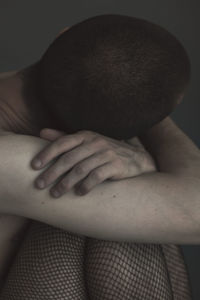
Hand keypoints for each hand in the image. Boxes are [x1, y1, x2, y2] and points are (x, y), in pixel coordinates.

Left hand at [31, 128, 155, 196]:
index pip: (62, 143)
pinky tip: (79, 193)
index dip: (46, 154)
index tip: (34, 166)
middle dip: (52, 173)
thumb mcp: (86, 141)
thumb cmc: (106, 151)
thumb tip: (41, 132)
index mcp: (85, 136)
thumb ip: (64, 138)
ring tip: (55, 194)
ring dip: (66, 183)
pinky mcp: (117, 165)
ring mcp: (107, 153)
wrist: (137, 159)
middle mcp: (95, 142)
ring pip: (81, 169)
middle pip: (69, 158)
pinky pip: (97, 177)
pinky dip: (86, 186)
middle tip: (39, 185)